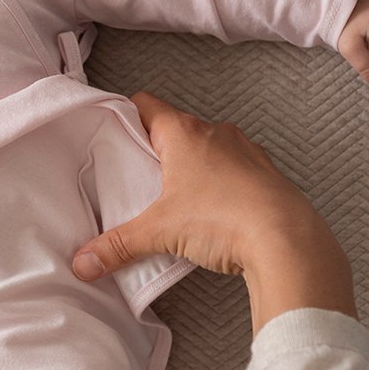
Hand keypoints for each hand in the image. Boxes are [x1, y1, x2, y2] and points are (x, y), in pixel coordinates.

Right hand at [72, 92, 356, 333]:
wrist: (286, 238)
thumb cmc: (222, 217)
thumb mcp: (158, 232)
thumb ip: (117, 246)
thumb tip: (82, 264)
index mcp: (184, 132)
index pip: (145, 105)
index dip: (124, 116)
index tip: (110, 134)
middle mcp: (216, 133)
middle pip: (174, 130)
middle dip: (153, 151)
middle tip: (133, 178)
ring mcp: (245, 152)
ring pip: (206, 150)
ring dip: (188, 169)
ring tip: (169, 200)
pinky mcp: (264, 176)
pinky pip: (231, 172)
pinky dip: (216, 186)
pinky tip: (207, 215)